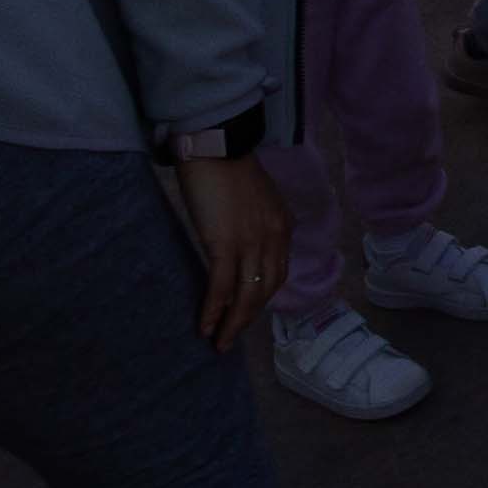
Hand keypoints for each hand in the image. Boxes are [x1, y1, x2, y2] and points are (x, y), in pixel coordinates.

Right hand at [170, 153, 289, 344]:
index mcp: (282, 227)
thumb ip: (254, 226)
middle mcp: (273, 238)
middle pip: (265, 291)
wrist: (214, 144)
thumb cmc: (227, 170)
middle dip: (247, 319)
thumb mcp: (253, 202)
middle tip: (230, 339)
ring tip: (218, 342)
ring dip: (231, 323)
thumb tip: (237, 251)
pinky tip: (205, 326)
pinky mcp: (224, 243)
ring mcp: (251, 242)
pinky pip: (221, 287)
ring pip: (246, 295)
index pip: (277, 274)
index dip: (261, 299)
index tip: (246, 314)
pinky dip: (214, 310)